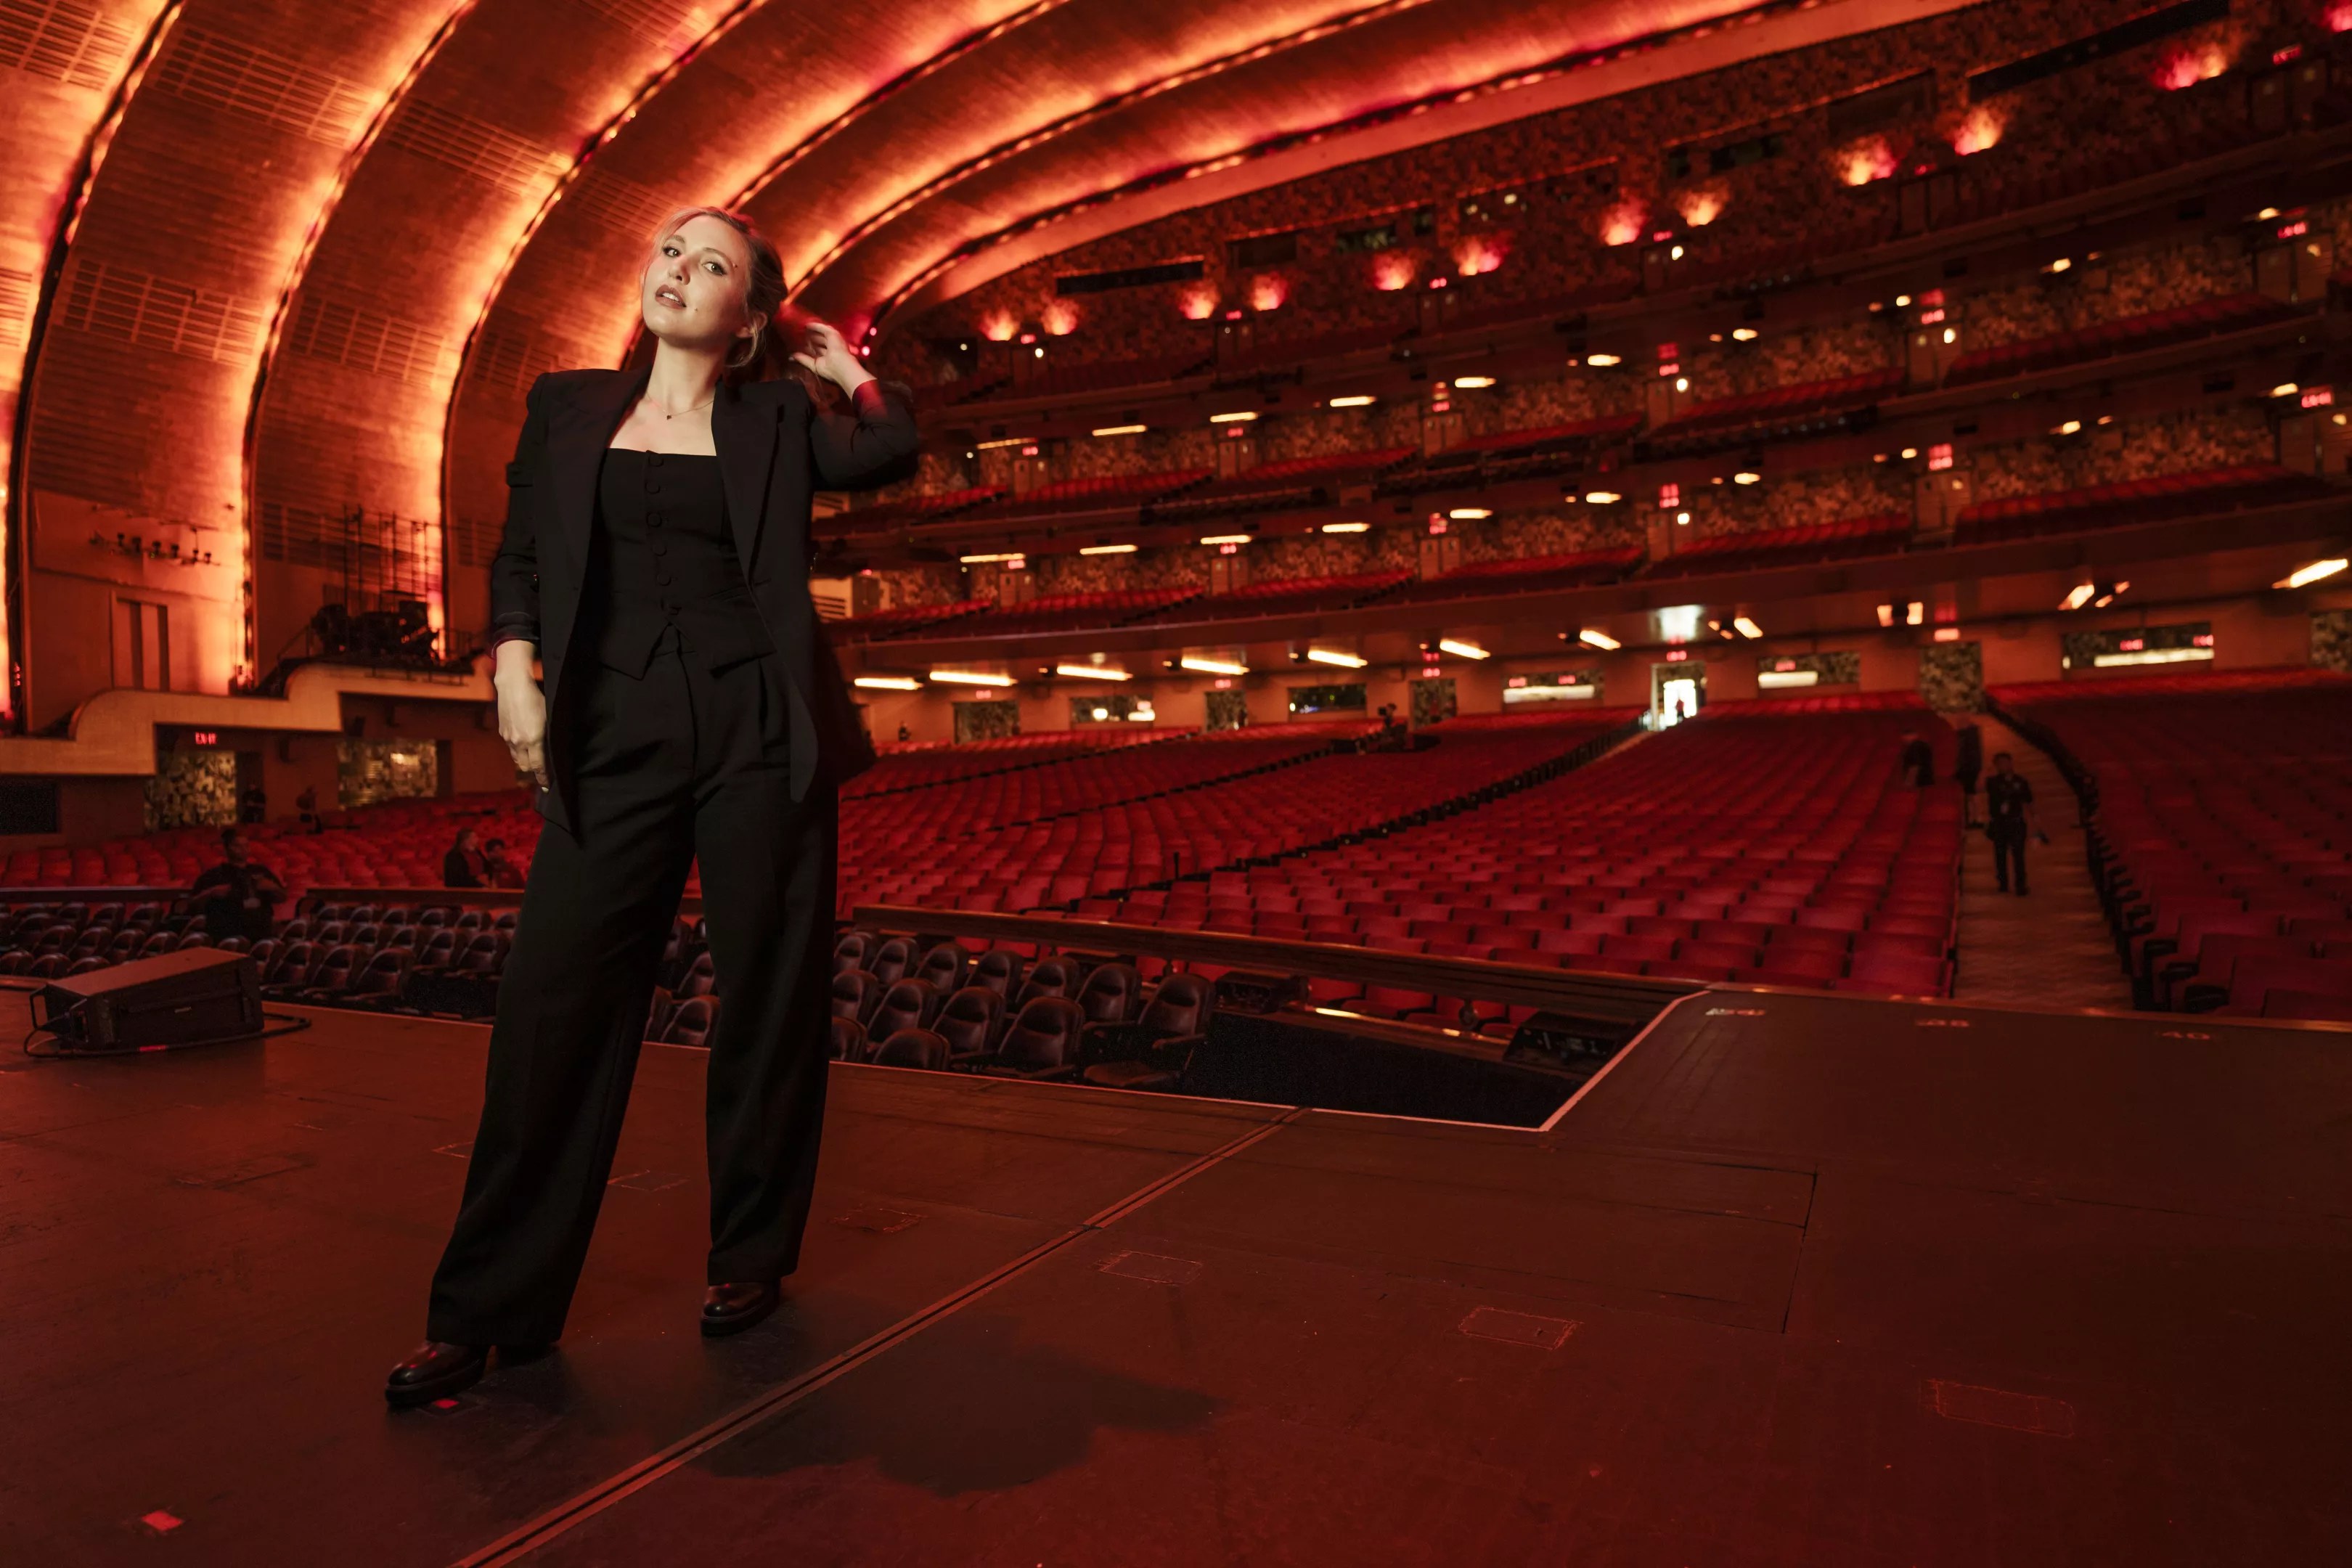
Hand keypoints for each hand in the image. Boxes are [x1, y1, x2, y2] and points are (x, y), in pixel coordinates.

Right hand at [496, 670, 550, 788]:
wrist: (512, 686)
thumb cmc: (535, 699)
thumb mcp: (549, 718)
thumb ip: (549, 736)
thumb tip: (553, 750)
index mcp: (533, 740)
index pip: (539, 766)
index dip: (543, 778)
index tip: (546, 786)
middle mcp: (519, 742)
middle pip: (526, 767)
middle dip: (534, 772)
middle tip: (542, 774)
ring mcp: (508, 738)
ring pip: (517, 758)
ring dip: (525, 762)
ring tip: (533, 761)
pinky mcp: (502, 732)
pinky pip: (511, 748)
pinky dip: (518, 751)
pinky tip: (523, 746)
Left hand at [790, 320, 869, 391]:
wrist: (840, 367)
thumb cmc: (830, 370)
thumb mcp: (814, 365)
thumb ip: (803, 359)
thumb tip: (791, 357)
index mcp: (829, 357)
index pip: (818, 350)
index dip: (809, 348)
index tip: (800, 345)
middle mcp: (832, 348)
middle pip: (819, 341)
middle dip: (810, 339)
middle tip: (799, 335)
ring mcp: (833, 340)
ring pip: (821, 334)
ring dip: (812, 332)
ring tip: (802, 329)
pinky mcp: (833, 334)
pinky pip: (822, 328)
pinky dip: (815, 326)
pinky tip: (807, 325)